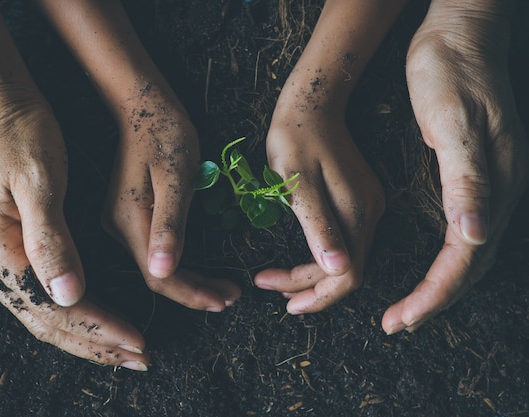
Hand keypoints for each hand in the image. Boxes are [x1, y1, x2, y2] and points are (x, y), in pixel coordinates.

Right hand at [0, 93, 147, 367]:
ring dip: (85, 335)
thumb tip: (68, 296)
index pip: (53, 307)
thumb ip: (51, 240)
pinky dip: (72, 312)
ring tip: (124, 349)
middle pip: (45, 322)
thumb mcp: (40, 181)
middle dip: (95, 343)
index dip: (98, 327)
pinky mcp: (3, 253)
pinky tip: (96, 317)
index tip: (137, 339)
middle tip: (140, 357)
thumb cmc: (22, 135)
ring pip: (42, 315)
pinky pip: (39, 297)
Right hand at [101, 85, 240, 311]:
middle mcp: (118, 228)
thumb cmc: (166, 134)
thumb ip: (170, 226)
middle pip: (158, 276)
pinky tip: (201, 268)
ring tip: (224, 288)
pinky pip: (155, 250)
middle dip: (195, 291)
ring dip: (191, 280)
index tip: (223, 301)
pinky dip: (181, 262)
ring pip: (157, 266)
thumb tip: (162, 272)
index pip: (159, 277)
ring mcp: (120, 222)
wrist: (143, 106)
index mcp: (129, 221)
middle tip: (230, 297)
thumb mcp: (176, 177)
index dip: (191, 294)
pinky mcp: (128, 215)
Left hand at [255, 91, 384, 312]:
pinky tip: (299, 259)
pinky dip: (321, 257)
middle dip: (310, 288)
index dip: (315, 295)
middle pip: (347, 272)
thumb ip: (317, 225)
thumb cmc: (295, 137)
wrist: (311, 103)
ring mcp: (368, 206)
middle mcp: (369, 213)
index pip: (345, 276)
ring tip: (278, 281)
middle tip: (271, 288)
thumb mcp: (297, 182)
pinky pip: (345, 240)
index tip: (281, 300)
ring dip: (314, 276)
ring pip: (346, 257)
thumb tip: (337, 270)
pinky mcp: (360, 198)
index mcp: (356, 212)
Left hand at [382, 2, 528, 333]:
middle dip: (434, 301)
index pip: (463, 259)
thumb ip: (468, 180)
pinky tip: (428, 267)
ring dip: (439, 288)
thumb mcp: (454, 122)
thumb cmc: (453, 73)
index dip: (433, 295)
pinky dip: (444, 262)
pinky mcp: (476, 177)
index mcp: (494, 184)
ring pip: (469, 255)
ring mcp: (491, 186)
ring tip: (407, 309)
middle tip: (396, 323)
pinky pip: (464, 234)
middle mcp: (499, 193)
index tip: (399, 318)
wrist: (462, 34)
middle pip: (470, 266)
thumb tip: (475, 236)